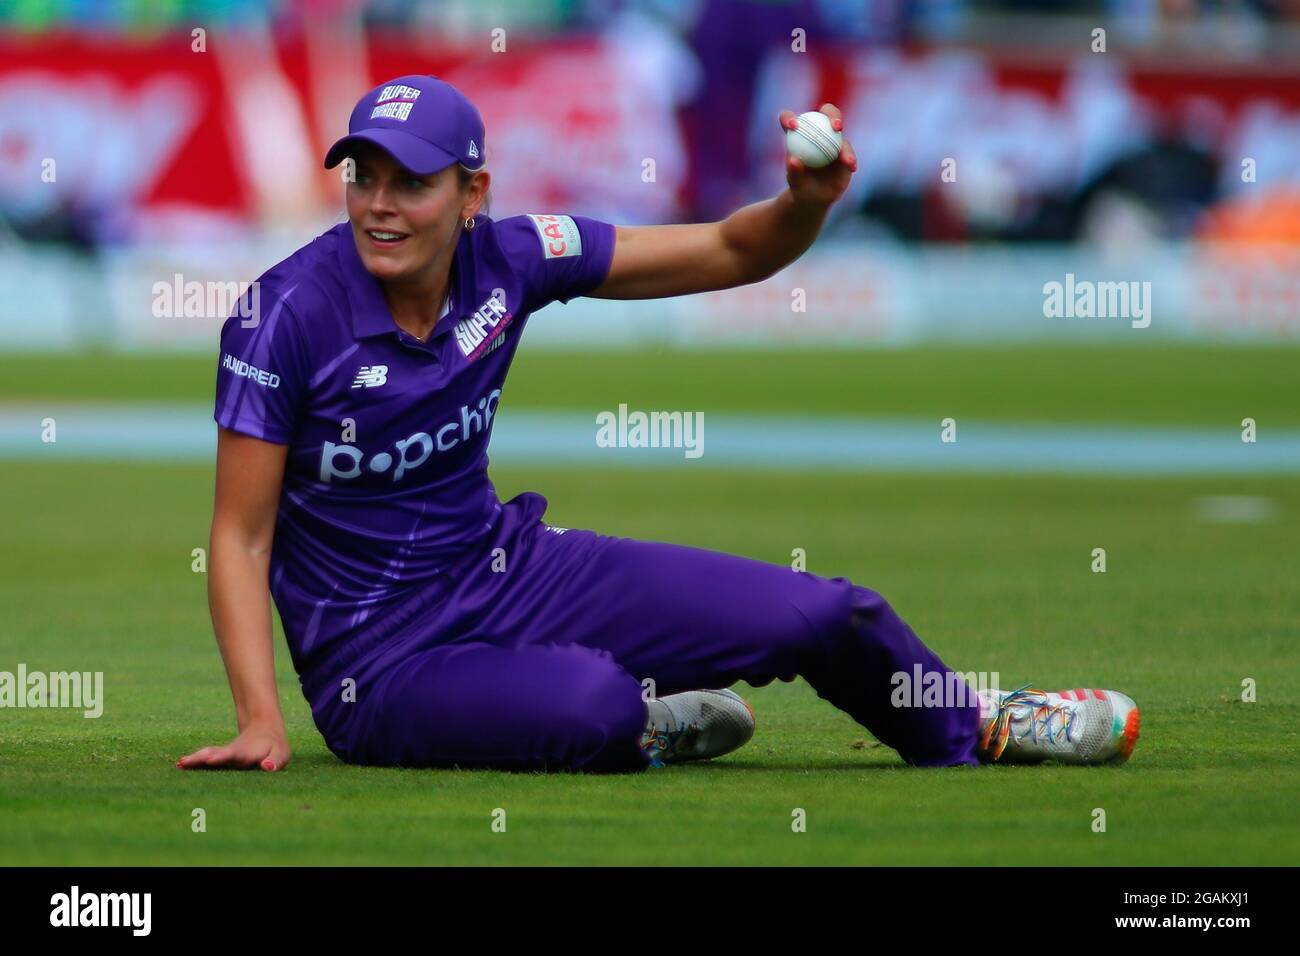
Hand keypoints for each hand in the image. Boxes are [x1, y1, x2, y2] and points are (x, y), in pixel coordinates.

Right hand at [177, 723, 291, 771]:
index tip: (212, 759)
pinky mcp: (219, 757)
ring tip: (181, 763)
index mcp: (248, 752)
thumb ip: (275, 760)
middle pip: (217, 754)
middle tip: (190, 762)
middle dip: (205, 758)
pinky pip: (205, 758)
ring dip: (196, 759)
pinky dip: (194, 761)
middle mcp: (234, 753)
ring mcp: (225, 754)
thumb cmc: (275, 747)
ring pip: (208, 754)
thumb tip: (268, 767)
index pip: (236, 755)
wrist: (264, 729)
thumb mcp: (281, 753)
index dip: (224, 757)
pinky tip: (180, 764)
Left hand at [779, 103, 857, 207]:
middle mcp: (817, 131)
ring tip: (844, 156)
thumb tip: (793, 160)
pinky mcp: (844, 151)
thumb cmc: (801, 188)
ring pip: (840, 132)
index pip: (790, 119)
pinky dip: (849, 158)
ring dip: (843, 139)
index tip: (794, 126)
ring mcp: (832, 140)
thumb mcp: (795, 184)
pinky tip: (850, 166)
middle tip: (835, 126)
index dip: (789, 117)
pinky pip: (848, 151)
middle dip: (831, 115)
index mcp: (797, 135)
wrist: (815, 198)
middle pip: (825, 114)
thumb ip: (794, 172)